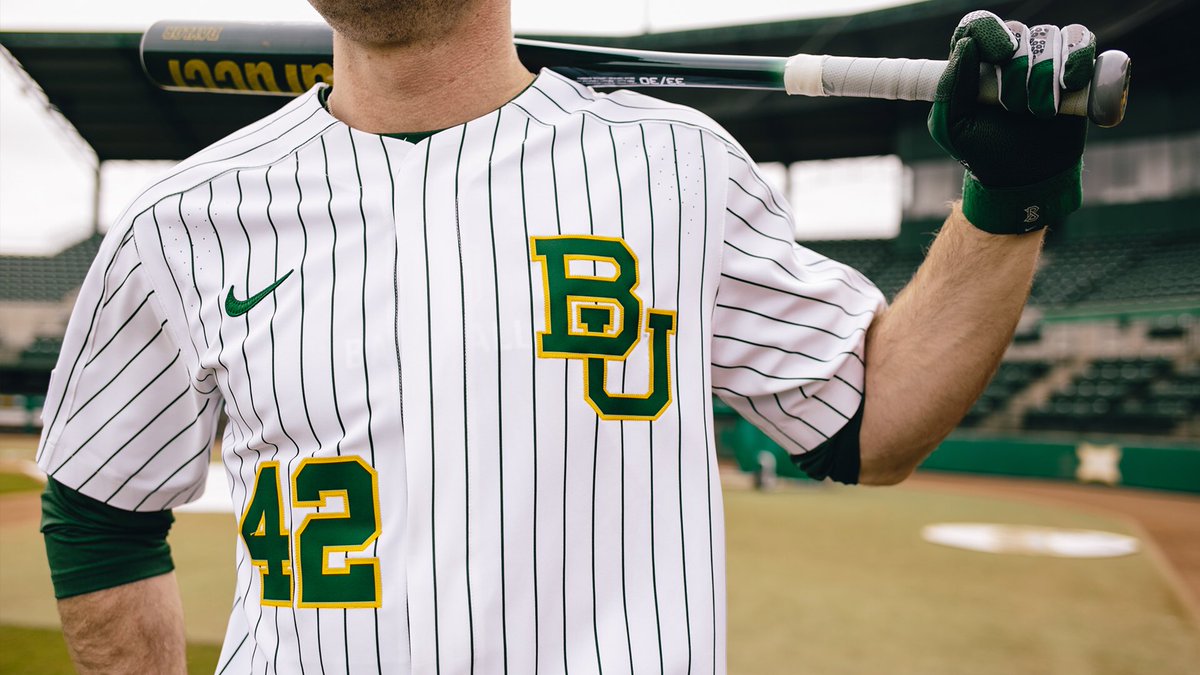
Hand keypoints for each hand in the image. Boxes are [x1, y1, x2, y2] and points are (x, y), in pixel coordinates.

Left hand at [927, 11, 1095, 233]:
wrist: (1026, 176)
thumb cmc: (984, 151)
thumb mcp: (953, 128)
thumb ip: (950, 89)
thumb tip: (965, 45)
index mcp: (974, 64)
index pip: (978, 26)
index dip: (990, 31)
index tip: (998, 55)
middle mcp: (1009, 55)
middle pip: (1017, 31)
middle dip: (1017, 72)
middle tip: (1014, 108)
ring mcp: (1043, 59)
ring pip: (1049, 36)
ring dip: (1045, 76)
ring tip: (1039, 112)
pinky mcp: (1075, 68)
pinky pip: (1082, 40)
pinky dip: (1078, 58)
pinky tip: (1070, 84)